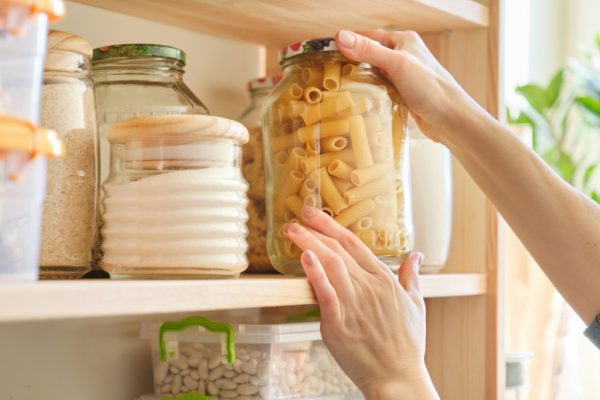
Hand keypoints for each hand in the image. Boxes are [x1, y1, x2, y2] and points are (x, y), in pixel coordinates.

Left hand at [283, 206, 438, 399]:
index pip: (354, 244)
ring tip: (292, 230)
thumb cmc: (407, 344)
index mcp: (384, 279)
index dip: (332, 226)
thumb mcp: (416, 304)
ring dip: (309, 243)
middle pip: (338, 249)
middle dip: (316, 228)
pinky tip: (305, 257)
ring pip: (330, 264)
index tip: (315, 214)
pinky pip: (326, 293)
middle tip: (297, 213)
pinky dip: (315, 273)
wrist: (397, 378)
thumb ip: (412, 276)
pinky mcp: (339, 323)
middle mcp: (368, 287)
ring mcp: (354, 303)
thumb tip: (416, 255)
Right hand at [334, 29, 485, 143]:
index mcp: (402, 41)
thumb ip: (369, 51)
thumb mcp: (397, 65)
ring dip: (359, 81)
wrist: (451, 119)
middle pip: (368, 55)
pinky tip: (359, 101)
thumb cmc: (431, 89)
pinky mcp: (402, 93)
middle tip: (327, 75)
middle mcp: (402, 55)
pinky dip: (369, 94)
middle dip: (350, 64)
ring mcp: (403, 75)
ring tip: (338, 89)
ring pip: (373, 74)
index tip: (324, 53)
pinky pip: (379, 89)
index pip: (367, 37)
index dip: (346, 44)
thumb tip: (340, 37)